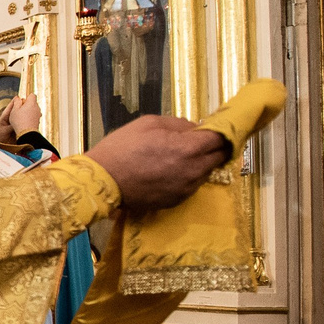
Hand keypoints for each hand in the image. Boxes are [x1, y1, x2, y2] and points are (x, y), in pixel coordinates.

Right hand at [1, 93, 42, 136]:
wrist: (26, 133)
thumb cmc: (19, 121)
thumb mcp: (14, 110)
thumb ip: (16, 102)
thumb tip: (18, 98)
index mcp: (31, 103)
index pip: (32, 95)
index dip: (26, 97)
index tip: (21, 101)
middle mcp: (37, 107)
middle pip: (32, 102)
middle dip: (26, 104)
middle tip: (19, 109)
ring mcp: (38, 114)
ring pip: (33, 109)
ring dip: (28, 111)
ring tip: (21, 116)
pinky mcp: (38, 120)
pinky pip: (34, 115)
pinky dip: (30, 117)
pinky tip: (24, 121)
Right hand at [86, 115, 230, 212]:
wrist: (102, 181)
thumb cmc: (121, 148)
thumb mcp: (148, 123)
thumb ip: (178, 123)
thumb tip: (194, 128)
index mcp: (188, 149)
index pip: (220, 138)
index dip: (221, 130)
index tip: (216, 128)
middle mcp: (193, 171)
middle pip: (220, 157)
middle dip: (215, 147)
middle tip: (201, 142)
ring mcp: (186, 188)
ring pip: (207, 172)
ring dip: (201, 163)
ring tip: (181, 158)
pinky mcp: (177, 200)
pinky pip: (192, 186)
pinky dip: (188, 177)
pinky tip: (170, 171)